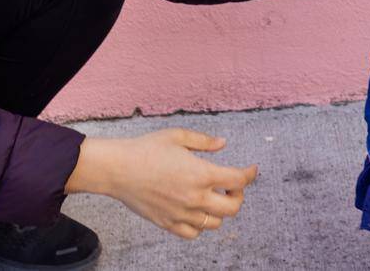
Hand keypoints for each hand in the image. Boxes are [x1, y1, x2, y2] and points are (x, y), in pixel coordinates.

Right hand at [65, 129, 255, 239]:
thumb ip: (204, 141)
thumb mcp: (178, 137)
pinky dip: (200, 225)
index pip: (238, 180)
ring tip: (212, 198)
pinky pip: (193, 233)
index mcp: (201, 173)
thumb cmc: (146, 149)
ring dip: (219, 211)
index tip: (252, 170)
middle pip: (232, 208)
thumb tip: (223, 144)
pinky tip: (196, 211)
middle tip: (231, 187)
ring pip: (215, 223)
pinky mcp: (168, 223)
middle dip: (238, 196)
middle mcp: (195, 197)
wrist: (118, 169)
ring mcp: (182, 213)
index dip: (250, 174)